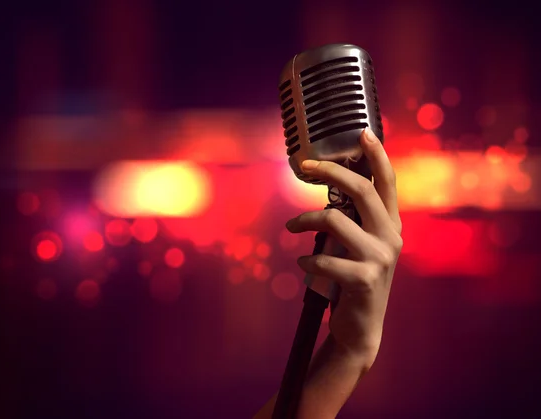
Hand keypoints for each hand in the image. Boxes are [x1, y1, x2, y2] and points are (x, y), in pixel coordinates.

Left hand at [285, 127, 401, 364]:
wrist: (361, 327)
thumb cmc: (354, 280)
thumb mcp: (361, 246)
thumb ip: (355, 220)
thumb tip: (331, 189)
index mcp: (390, 225)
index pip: (387, 183)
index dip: (377, 155)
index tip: (362, 132)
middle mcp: (391, 237)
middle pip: (362, 190)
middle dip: (331, 171)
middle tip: (306, 166)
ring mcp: (380, 258)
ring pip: (335, 220)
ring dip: (304, 220)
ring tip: (291, 227)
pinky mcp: (364, 279)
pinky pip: (323, 258)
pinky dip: (306, 260)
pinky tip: (302, 265)